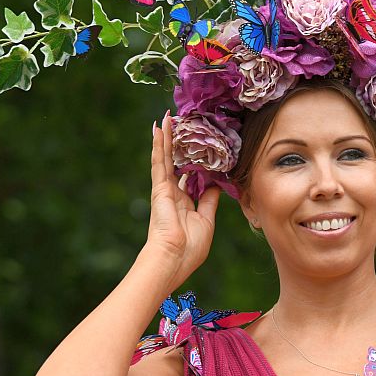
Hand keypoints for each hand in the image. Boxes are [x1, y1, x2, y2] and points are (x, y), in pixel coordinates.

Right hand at [145, 112, 219, 290]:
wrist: (173, 258)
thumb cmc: (190, 247)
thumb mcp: (207, 221)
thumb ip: (209, 201)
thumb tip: (216, 185)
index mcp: (186, 203)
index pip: (191, 176)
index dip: (195, 162)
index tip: (201, 147)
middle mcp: (174, 193)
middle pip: (178, 162)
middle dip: (180, 144)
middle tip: (182, 125)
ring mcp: (165, 189)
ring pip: (168, 157)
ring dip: (168, 137)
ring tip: (169, 117)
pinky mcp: (160, 187)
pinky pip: (160, 161)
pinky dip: (159, 144)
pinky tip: (159, 128)